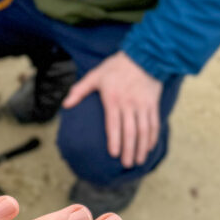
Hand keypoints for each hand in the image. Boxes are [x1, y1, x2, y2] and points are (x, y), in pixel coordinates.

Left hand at [63, 52, 162, 167]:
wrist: (143, 55)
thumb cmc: (116, 67)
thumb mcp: (95, 75)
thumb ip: (80, 90)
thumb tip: (65, 104)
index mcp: (113, 98)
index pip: (113, 123)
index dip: (114, 140)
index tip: (113, 154)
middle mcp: (129, 103)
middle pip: (130, 131)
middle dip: (128, 149)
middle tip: (126, 164)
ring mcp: (142, 104)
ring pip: (144, 130)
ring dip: (141, 147)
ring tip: (138, 161)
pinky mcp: (153, 104)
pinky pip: (154, 123)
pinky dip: (152, 137)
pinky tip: (149, 147)